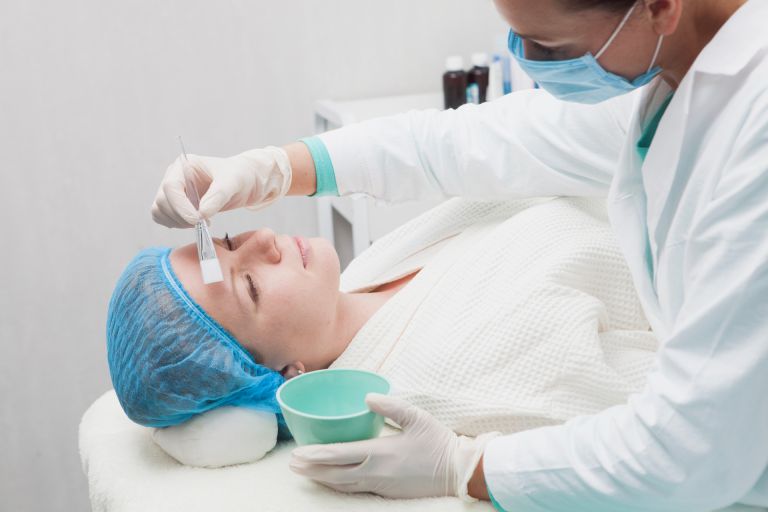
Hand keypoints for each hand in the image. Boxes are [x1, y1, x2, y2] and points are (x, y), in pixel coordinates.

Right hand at [151, 146, 291, 227]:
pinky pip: (164, 218)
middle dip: (180, 217)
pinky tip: (196, 223)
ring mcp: (172, 191)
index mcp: (184, 165)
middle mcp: (174, 176)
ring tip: (201, 222)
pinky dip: (176, 224)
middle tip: (202, 223)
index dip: (180, 207)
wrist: (244, 181)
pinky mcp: (175, 204)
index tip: (197, 220)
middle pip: (162, 201)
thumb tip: (200, 214)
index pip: (170, 187)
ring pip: (159, 211)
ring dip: (177, 222)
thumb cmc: (239, 176)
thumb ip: (218, 196)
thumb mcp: (234, 182)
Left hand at [289, 393, 500, 499]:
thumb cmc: (438, 442)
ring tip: (305, 473)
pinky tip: (332, 482)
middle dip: (312, 469)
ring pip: (343, 484)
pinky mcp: (387, 492)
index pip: (341, 454)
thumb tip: (368, 397)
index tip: (299, 453)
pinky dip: (339, 486)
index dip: (317, 455)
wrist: (458, 471)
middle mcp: (376, 472)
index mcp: (381, 453)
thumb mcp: (417, 417)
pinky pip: (356, 489)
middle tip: (292, 465)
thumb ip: (391, 406)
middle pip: (335, 473)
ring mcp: (381, 485)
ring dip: (322, 479)